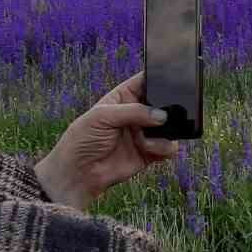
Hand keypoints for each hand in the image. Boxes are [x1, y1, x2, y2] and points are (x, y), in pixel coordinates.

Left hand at [35, 73, 179, 209]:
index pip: (145, 81)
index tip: (172, 77)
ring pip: (169, 125)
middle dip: (168, 106)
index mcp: (123, 97)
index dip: (158, 77)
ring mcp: (144, 133)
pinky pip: (168, 147)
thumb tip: (162, 115)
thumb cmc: (83, 140)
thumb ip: (133, 111)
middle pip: (162, 103)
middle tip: (165, 114)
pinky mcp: (150, 153)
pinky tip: (148, 150)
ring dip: (164, 131)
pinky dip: (165, 148)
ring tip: (144, 140)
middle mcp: (136, 114)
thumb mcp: (102, 117)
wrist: (79, 174)